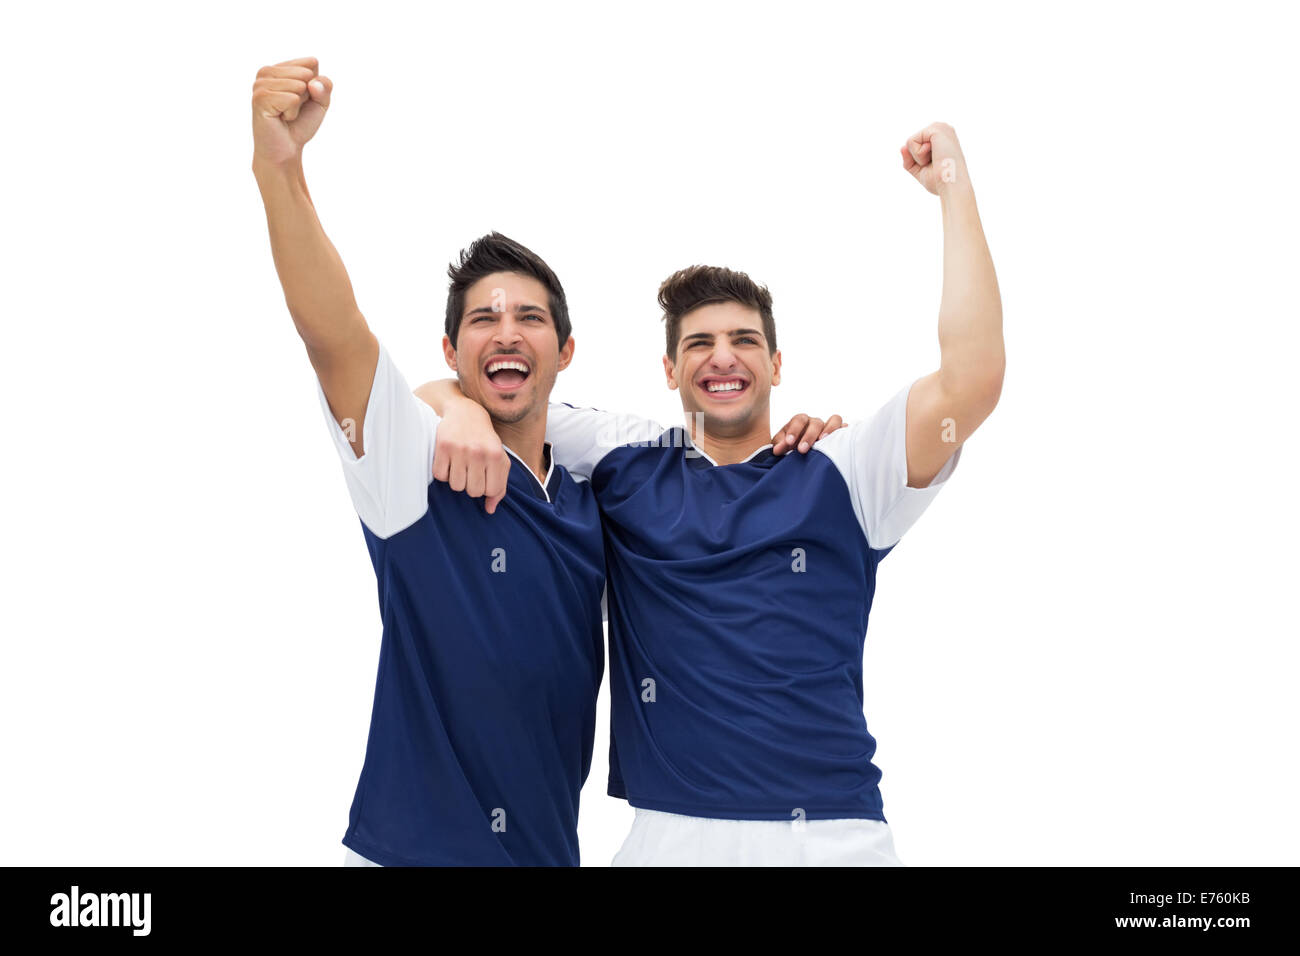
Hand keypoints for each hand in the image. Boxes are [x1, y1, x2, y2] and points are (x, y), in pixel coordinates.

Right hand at [251, 56, 331, 168]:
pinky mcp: (260, 97)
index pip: (312, 63)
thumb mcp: (320, 102)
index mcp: (280, 67)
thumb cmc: (300, 123)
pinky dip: (292, 113)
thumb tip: (311, 82)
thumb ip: (325, 86)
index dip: (315, 86)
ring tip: (285, 113)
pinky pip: (292, 98)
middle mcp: (267, 71)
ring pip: (299, 85)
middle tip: (292, 109)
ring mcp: (261, 83)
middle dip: (307, 96)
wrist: (286, 148)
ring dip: (298, 105)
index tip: (303, 100)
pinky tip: (280, 118)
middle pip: (306, 73)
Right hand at [431, 398, 511, 514]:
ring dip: (457, 479)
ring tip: (460, 465)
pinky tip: (448, 461)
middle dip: (471, 485)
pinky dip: (443, 473)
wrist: (465, 413)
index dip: (487, 488)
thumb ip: (499, 486)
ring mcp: (459, 449)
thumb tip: (490, 509)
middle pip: (473, 491)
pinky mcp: (442, 447)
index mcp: (495, 455)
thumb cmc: (484, 441)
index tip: (484, 477)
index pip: (492, 490)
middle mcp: (478, 452)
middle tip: (471, 471)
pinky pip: (440, 476)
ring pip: (456, 486)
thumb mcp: (498, 460)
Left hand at [771, 414, 845, 455]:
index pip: (799, 420)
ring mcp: (829, 427)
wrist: (799, 453)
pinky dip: (845, 431)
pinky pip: (846, 428)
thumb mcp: (782, 446)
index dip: (794, 430)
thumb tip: (777, 449)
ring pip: (834, 420)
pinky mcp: (840, 434)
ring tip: (823, 441)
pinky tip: (843, 439)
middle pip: (816, 422)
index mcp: (800, 421)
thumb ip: (780, 445)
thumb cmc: (790, 448)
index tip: (789, 442)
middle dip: (809, 436)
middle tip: (802, 450)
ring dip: (830, 429)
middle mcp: (815, 422)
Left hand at [900, 122, 967, 195]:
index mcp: (940, 137)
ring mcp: (939, 126)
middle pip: (910, 143)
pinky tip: (934, 156)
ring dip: (918, 157)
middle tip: (934, 164)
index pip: (915, 146)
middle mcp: (941, 128)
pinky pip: (910, 141)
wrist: (951, 185)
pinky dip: (918, 155)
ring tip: (935, 159)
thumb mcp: (919, 169)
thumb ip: (909, 158)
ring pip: (910, 142)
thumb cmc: (940, 181)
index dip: (917, 161)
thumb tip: (902, 147)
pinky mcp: (935, 128)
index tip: (934, 166)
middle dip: (916, 158)